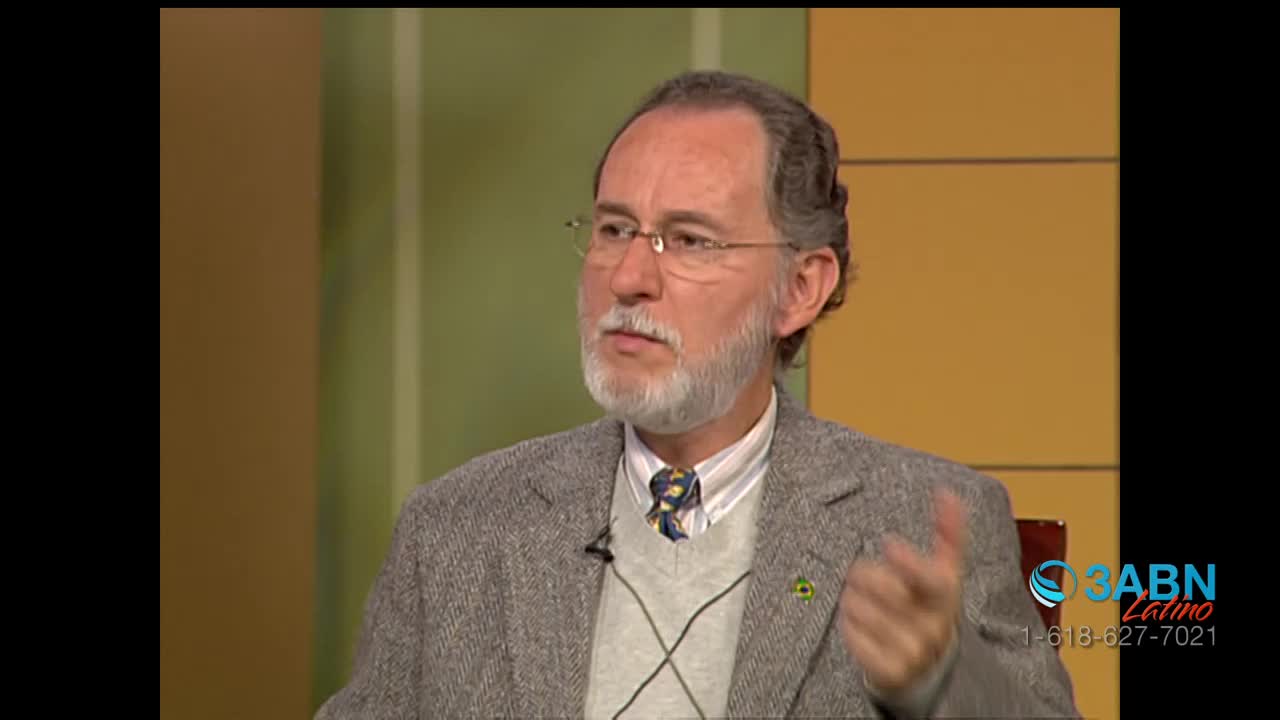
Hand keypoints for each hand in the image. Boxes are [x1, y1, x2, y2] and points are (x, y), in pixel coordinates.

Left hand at [838, 488, 967, 694]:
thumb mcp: (944, 571)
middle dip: (864, 574)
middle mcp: (933, 626)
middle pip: (883, 588)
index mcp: (946, 595)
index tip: (890, 545)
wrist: (932, 666)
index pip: (931, 580)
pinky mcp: (889, 671)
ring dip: (852, 599)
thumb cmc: (930, 605)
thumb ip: (948, 532)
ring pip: (860, 610)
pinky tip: (859, 623)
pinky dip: (848, 625)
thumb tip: (947, 493)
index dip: (909, 562)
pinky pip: (852, 636)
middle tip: (861, 574)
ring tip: (862, 600)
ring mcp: (912, 651)